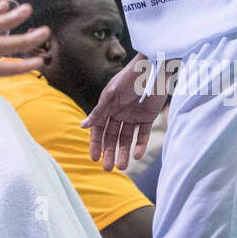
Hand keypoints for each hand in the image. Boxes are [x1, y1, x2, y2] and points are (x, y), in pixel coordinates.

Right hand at [80, 54, 167, 170]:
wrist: (153, 69)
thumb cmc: (129, 78)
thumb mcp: (111, 96)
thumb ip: (99, 113)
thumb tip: (82, 126)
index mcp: (107, 106)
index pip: (99, 128)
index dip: (96, 143)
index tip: (94, 158)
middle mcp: (119, 112)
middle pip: (112, 136)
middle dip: (109, 152)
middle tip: (107, 168)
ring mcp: (133, 115)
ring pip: (126, 138)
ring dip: (124, 152)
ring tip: (122, 166)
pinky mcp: (148, 117)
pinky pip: (142, 135)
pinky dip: (139, 145)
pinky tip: (136, 155)